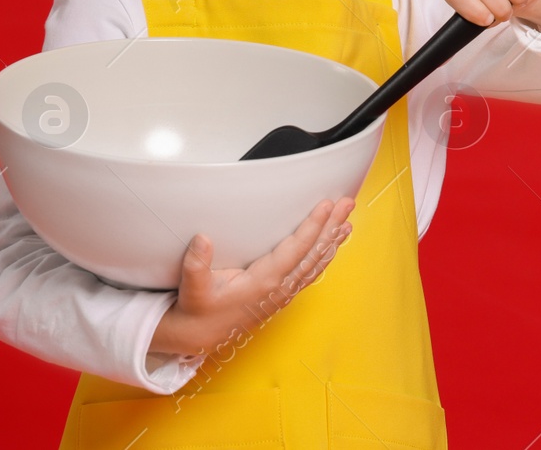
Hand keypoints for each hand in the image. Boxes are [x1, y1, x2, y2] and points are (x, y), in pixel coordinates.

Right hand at [149, 197, 354, 356]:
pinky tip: (332, 245)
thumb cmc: (198, 309)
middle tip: (348, 203)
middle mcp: (280, 288)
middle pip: (314, 253)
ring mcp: (283, 293)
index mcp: (264, 282)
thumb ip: (196, 265)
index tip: (326, 205)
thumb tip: (202, 239)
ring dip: (333, 240)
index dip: (313, 226)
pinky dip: (324, 256)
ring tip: (347, 220)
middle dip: (332, 226)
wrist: (200, 337)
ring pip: (316, 263)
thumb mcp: (192, 288)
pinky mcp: (282, 295)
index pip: (296, 249)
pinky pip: (310, 273)